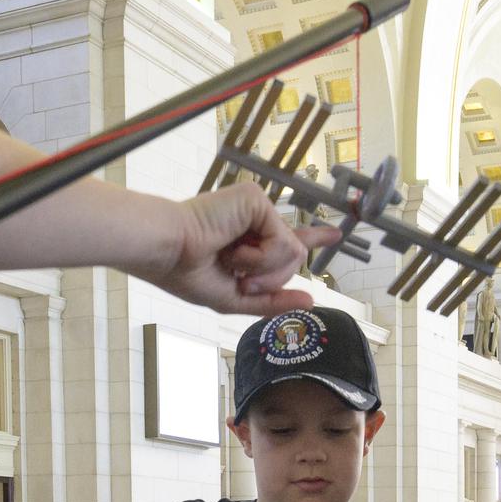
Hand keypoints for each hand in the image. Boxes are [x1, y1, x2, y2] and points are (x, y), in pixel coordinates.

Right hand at [137, 181, 339, 314]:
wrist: (166, 251)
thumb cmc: (187, 272)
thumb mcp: (235, 298)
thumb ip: (272, 301)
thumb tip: (310, 302)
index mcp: (248, 241)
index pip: (287, 240)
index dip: (313, 237)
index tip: (334, 234)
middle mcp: (255, 221)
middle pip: (294, 258)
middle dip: (269, 278)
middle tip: (237, 274)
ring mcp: (256, 208)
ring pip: (294, 253)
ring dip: (264, 270)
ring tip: (232, 260)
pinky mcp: (256, 200)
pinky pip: (284, 242)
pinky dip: (261, 257)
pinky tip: (234, 248)